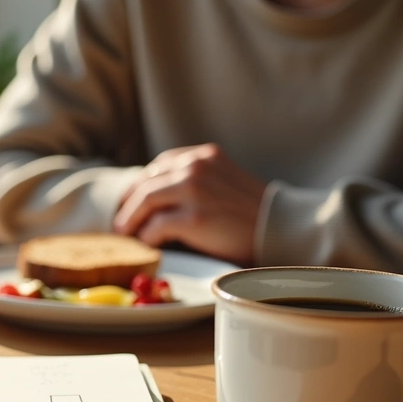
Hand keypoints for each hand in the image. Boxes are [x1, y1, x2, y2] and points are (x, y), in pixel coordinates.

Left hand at [113, 144, 267, 265]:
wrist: (282, 230)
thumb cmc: (253, 214)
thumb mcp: (224, 184)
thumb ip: (196, 182)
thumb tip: (157, 199)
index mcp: (204, 155)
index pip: (159, 165)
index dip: (140, 185)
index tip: (130, 202)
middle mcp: (197, 167)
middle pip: (146, 182)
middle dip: (129, 204)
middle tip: (120, 222)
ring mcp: (195, 190)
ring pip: (145, 201)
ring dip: (131, 220)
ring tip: (126, 234)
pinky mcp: (194, 218)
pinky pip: (156, 227)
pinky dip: (148, 237)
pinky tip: (150, 245)